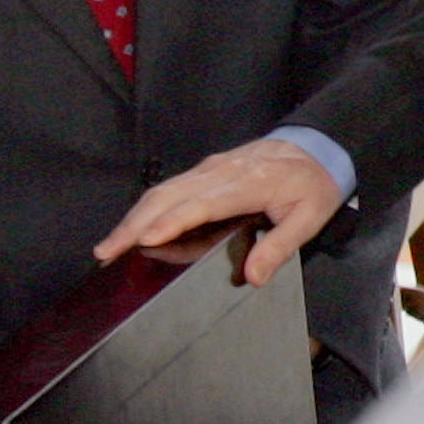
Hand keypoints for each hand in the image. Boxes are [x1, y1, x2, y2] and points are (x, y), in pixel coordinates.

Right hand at [95, 138, 339, 286]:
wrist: (317, 146)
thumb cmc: (313, 184)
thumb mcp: (309, 218)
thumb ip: (280, 246)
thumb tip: (253, 277)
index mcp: (248, 183)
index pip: (201, 203)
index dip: (171, 222)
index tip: (144, 240)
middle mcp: (222, 172)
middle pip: (170, 195)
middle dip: (134, 223)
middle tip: (106, 254)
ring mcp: (211, 168)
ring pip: (164, 190)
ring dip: (134, 216)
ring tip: (110, 245)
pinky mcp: (207, 169)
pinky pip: (172, 187)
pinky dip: (147, 207)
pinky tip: (134, 226)